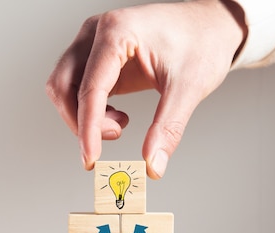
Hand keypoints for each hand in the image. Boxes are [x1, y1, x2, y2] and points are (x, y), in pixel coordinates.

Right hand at [46, 0, 246, 177]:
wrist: (211, 26)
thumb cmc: (202, 43)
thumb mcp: (189, 87)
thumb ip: (168, 128)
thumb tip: (153, 165)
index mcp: (118, 31)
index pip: (90, 87)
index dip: (88, 128)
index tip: (91, 158)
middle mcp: (98, 33)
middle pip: (63, 86)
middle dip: (82, 122)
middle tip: (116, 136)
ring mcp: (94, 44)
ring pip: (64, 88)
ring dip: (83, 117)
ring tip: (120, 124)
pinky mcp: (98, 58)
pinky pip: (77, 88)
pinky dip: (89, 110)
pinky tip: (117, 116)